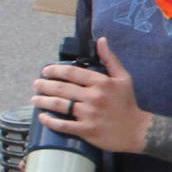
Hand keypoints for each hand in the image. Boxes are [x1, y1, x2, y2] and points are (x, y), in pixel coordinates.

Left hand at [32, 37, 146, 152]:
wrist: (137, 130)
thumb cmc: (127, 103)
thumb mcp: (123, 78)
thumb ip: (110, 59)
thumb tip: (101, 40)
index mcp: (102, 83)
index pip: (72, 73)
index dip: (55, 70)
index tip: (45, 71)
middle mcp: (95, 97)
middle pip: (62, 89)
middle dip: (44, 85)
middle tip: (36, 84)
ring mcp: (90, 114)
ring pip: (59, 105)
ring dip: (42, 101)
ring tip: (34, 99)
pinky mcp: (86, 130)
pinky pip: (63, 125)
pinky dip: (49, 121)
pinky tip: (42, 117)